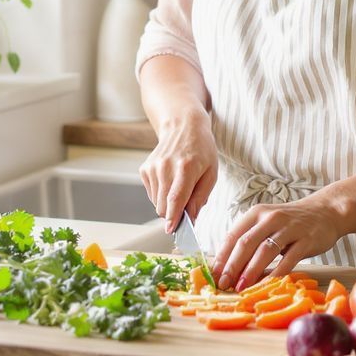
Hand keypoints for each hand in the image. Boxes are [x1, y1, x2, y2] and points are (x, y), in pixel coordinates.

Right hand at [139, 110, 217, 233]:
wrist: (183, 126)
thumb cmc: (202, 150)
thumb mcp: (211, 173)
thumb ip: (200, 197)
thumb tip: (190, 219)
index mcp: (186, 167)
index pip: (176, 197)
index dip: (173, 217)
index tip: (171, 230)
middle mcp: (166, 167)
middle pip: (163, 205)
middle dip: (174, 213)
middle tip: (186, 206)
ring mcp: (153, 167)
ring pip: (157, 203)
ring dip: (168, 203)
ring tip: (179, 186)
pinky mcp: (145, 169)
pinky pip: (151, 194)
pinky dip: (161, 194)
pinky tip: (170, 180)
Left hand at [212, 192, 342, 291]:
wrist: (325, 212)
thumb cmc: (290, 223)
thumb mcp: (267, 224)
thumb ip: (251, 241)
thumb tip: (228, 267)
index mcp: (256, 213)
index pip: (233, 235)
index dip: (222, 256)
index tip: (213, 275)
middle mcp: (270, 217)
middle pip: (246, 243)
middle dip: (232, 266)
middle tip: (224, 284)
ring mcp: (289, 228)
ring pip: (265, 251)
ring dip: (251, 271)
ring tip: (241, 287)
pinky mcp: (306, 239)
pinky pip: (288, 260)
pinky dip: (276, 274)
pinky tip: (268, 286)